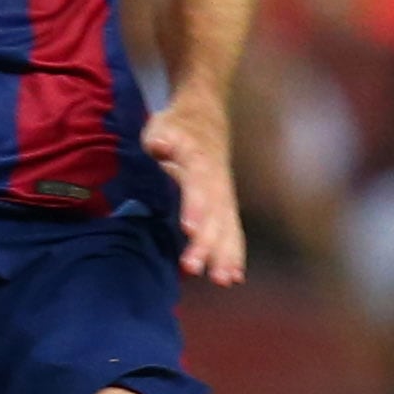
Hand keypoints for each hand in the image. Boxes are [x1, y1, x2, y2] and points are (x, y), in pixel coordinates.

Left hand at [143, 96, 243, 286]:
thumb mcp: (164, 125)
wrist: (205, 113)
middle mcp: (216, 181)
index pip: (197, 186)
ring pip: (225, 226)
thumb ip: (162, 136)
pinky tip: (234, 276)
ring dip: (224, 253)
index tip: (189, 229)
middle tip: (192, 267)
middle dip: (206, 242)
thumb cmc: (177, 125)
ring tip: (221, 280)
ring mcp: (224, 194)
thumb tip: (159, 144)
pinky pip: (233, 230)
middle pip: (213, 214)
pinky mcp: (226, 204)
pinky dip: (234, 252)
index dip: (195, 207)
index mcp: (198, 161)